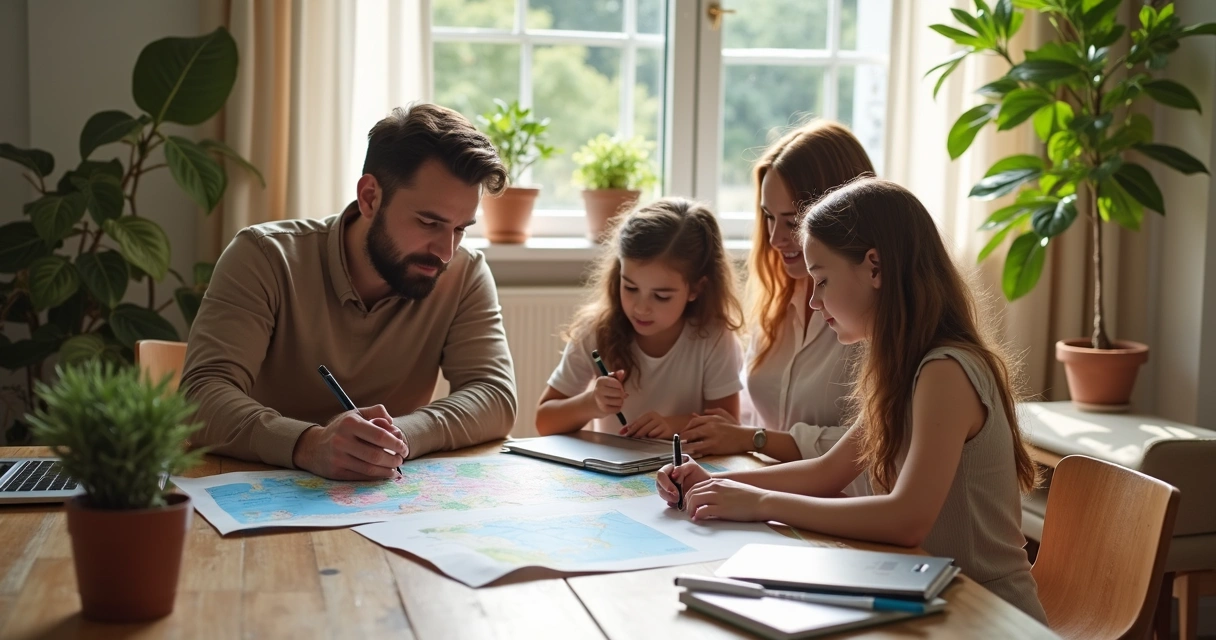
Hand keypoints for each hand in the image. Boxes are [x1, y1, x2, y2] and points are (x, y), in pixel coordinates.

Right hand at [292, 404, 407, 479]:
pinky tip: (385, 473)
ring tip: (395, 468)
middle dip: (394, 459)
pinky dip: (377, 477)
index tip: (404, 448)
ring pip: (370, 468)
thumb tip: (393, 423)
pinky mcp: (336, 472)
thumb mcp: (357, 414)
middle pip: (376, 455)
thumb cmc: (342, 428)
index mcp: (350, 423)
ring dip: (387, 470)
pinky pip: (361, 476)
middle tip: (401, 459)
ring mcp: (338, 458)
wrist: (313, 446)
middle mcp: (342, 440)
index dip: (396, 444)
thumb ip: (377, 412)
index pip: (380, 436)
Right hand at [592, 369, 626, 415]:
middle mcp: (599, 390)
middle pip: (620, 393)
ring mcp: (601, 400)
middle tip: (617, 395)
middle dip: (621, 394)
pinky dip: (618, 408)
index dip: (620, 386)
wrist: (591, 403)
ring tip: (616, 400)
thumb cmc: (603, 390)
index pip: (618, 383)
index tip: (617, 388)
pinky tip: (613, 406)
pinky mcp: (604, 409)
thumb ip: (616, 376)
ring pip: (620, 401)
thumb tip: (622, 371)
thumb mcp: (608, 381)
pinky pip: (618, 409)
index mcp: (601, 381)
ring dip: (620, 401)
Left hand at [620, 411, 677, 438]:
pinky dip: (653, 439)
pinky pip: (657, 437)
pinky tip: (651, 439)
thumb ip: (634, 426)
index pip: (638, 422)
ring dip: (644, 437)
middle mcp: (656, 419)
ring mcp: (662, 425)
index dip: (630, 428)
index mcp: (649, 415)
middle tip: (631, 438)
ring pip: (650, 433)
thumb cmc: (656, 424)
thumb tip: (622, 431)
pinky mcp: (667, 432)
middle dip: (636, 434)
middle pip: (643, 428)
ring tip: (641, 439)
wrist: (671, 425)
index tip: (624, 434)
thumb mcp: (645, 422)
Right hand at [655, 457, 711, 508]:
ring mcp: (668, 489)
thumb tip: (673, 474)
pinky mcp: (672, 498)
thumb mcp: (693, 467)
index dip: (665, 483)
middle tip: (677, 498)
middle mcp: (667, 479)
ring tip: (679, 501)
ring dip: (669, 498)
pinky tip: (678, 504)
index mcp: (670, 469)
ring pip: (662, 493)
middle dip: (667, 493)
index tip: (675, 490)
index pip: (661, 474)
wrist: (707, 487)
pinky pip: (667, 501)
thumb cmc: (700, 475)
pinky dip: (672, 503)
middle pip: (659, 485)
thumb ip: (682, 468)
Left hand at [683, 408, 753, 455]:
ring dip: (684, 445)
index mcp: (712, 418)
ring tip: (680, 448)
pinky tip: (689, 453)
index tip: (682, 433)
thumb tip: (698, 413)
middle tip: (678, 442)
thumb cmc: (736, 428)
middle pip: (690, 431)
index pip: (693, 421)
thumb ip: (711, 412)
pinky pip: (699, 449)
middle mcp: (710, 426)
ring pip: (692, 440)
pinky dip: (692, 451)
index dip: (686, 428)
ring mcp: (711, 436)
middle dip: (682, 437)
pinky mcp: (714, 446)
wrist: (746, 437)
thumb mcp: (724, 416)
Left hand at [684, 478, 769, 521]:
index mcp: (717, 482)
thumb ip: (718, 490)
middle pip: (691, 493)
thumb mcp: (731, 487)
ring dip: (690, 509)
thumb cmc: (749, 497)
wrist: (762, 501)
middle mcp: (715, 487)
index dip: (689, 496)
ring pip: (694, 500)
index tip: (689, 503)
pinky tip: (698, 519)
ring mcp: (718, 497)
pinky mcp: (721, 509)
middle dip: (687, 503)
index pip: (695, 487)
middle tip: (688, 511)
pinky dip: (697, 515)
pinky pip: (702, 511)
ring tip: (692, 516)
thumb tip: (709, 498)